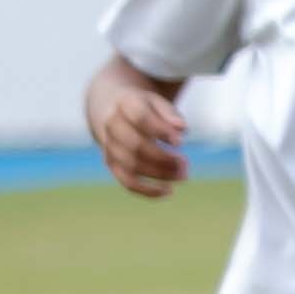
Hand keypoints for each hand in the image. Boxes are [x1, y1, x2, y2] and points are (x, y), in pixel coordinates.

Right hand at [86, 67, 188, 195]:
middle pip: (135, 145)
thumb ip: (169, 113)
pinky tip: (168, 191)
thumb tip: (182, 129)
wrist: (110, 108)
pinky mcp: (111, 163)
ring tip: (183, 176)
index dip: (160, 131)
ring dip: (159, 174)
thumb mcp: (156, 102)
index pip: (140, 117)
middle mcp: (112, 125)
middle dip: (163, 157)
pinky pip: (126, 181)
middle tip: (185, 164)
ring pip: (131, 165)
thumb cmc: (143, 106)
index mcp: (125, 104)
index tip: (180, 142)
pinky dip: (146, 190)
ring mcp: (109, 145)